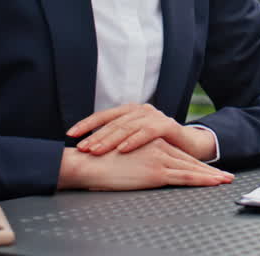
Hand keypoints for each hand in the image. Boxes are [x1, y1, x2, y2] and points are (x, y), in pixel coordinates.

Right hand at [58, 140, 232, 190]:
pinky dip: (203, 179)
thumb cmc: (99, 164)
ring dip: (211, 175)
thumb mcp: (123, 158)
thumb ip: (136, 161)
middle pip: (189, 160)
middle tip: (226, 176)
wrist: (88, 163)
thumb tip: (138, 170)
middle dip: (209, 170)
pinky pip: (185, 176)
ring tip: (226, 180)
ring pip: (192, 168)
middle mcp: (159, 148)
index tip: (210, 170)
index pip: (179, 155)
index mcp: (152, 144)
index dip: (196, 163)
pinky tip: (214, 182)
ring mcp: (159, 159)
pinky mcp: (156, 170)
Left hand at [68, 103, 216, 161]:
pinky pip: (147, 132)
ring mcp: (154, 115)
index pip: (104, 116)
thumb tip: (87, 148)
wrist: (188, 148)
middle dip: (96, 135)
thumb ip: (115, 140)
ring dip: (110, 139)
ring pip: (128, 127)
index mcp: (130, 111)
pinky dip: (134, 141)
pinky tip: (122, 149)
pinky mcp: (167, 125)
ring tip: (97, 150)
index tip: (70, 134)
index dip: (86, 124)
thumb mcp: (133, 142)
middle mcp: (141, 110)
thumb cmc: (156, 147)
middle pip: (114, 122)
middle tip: (83, 148)